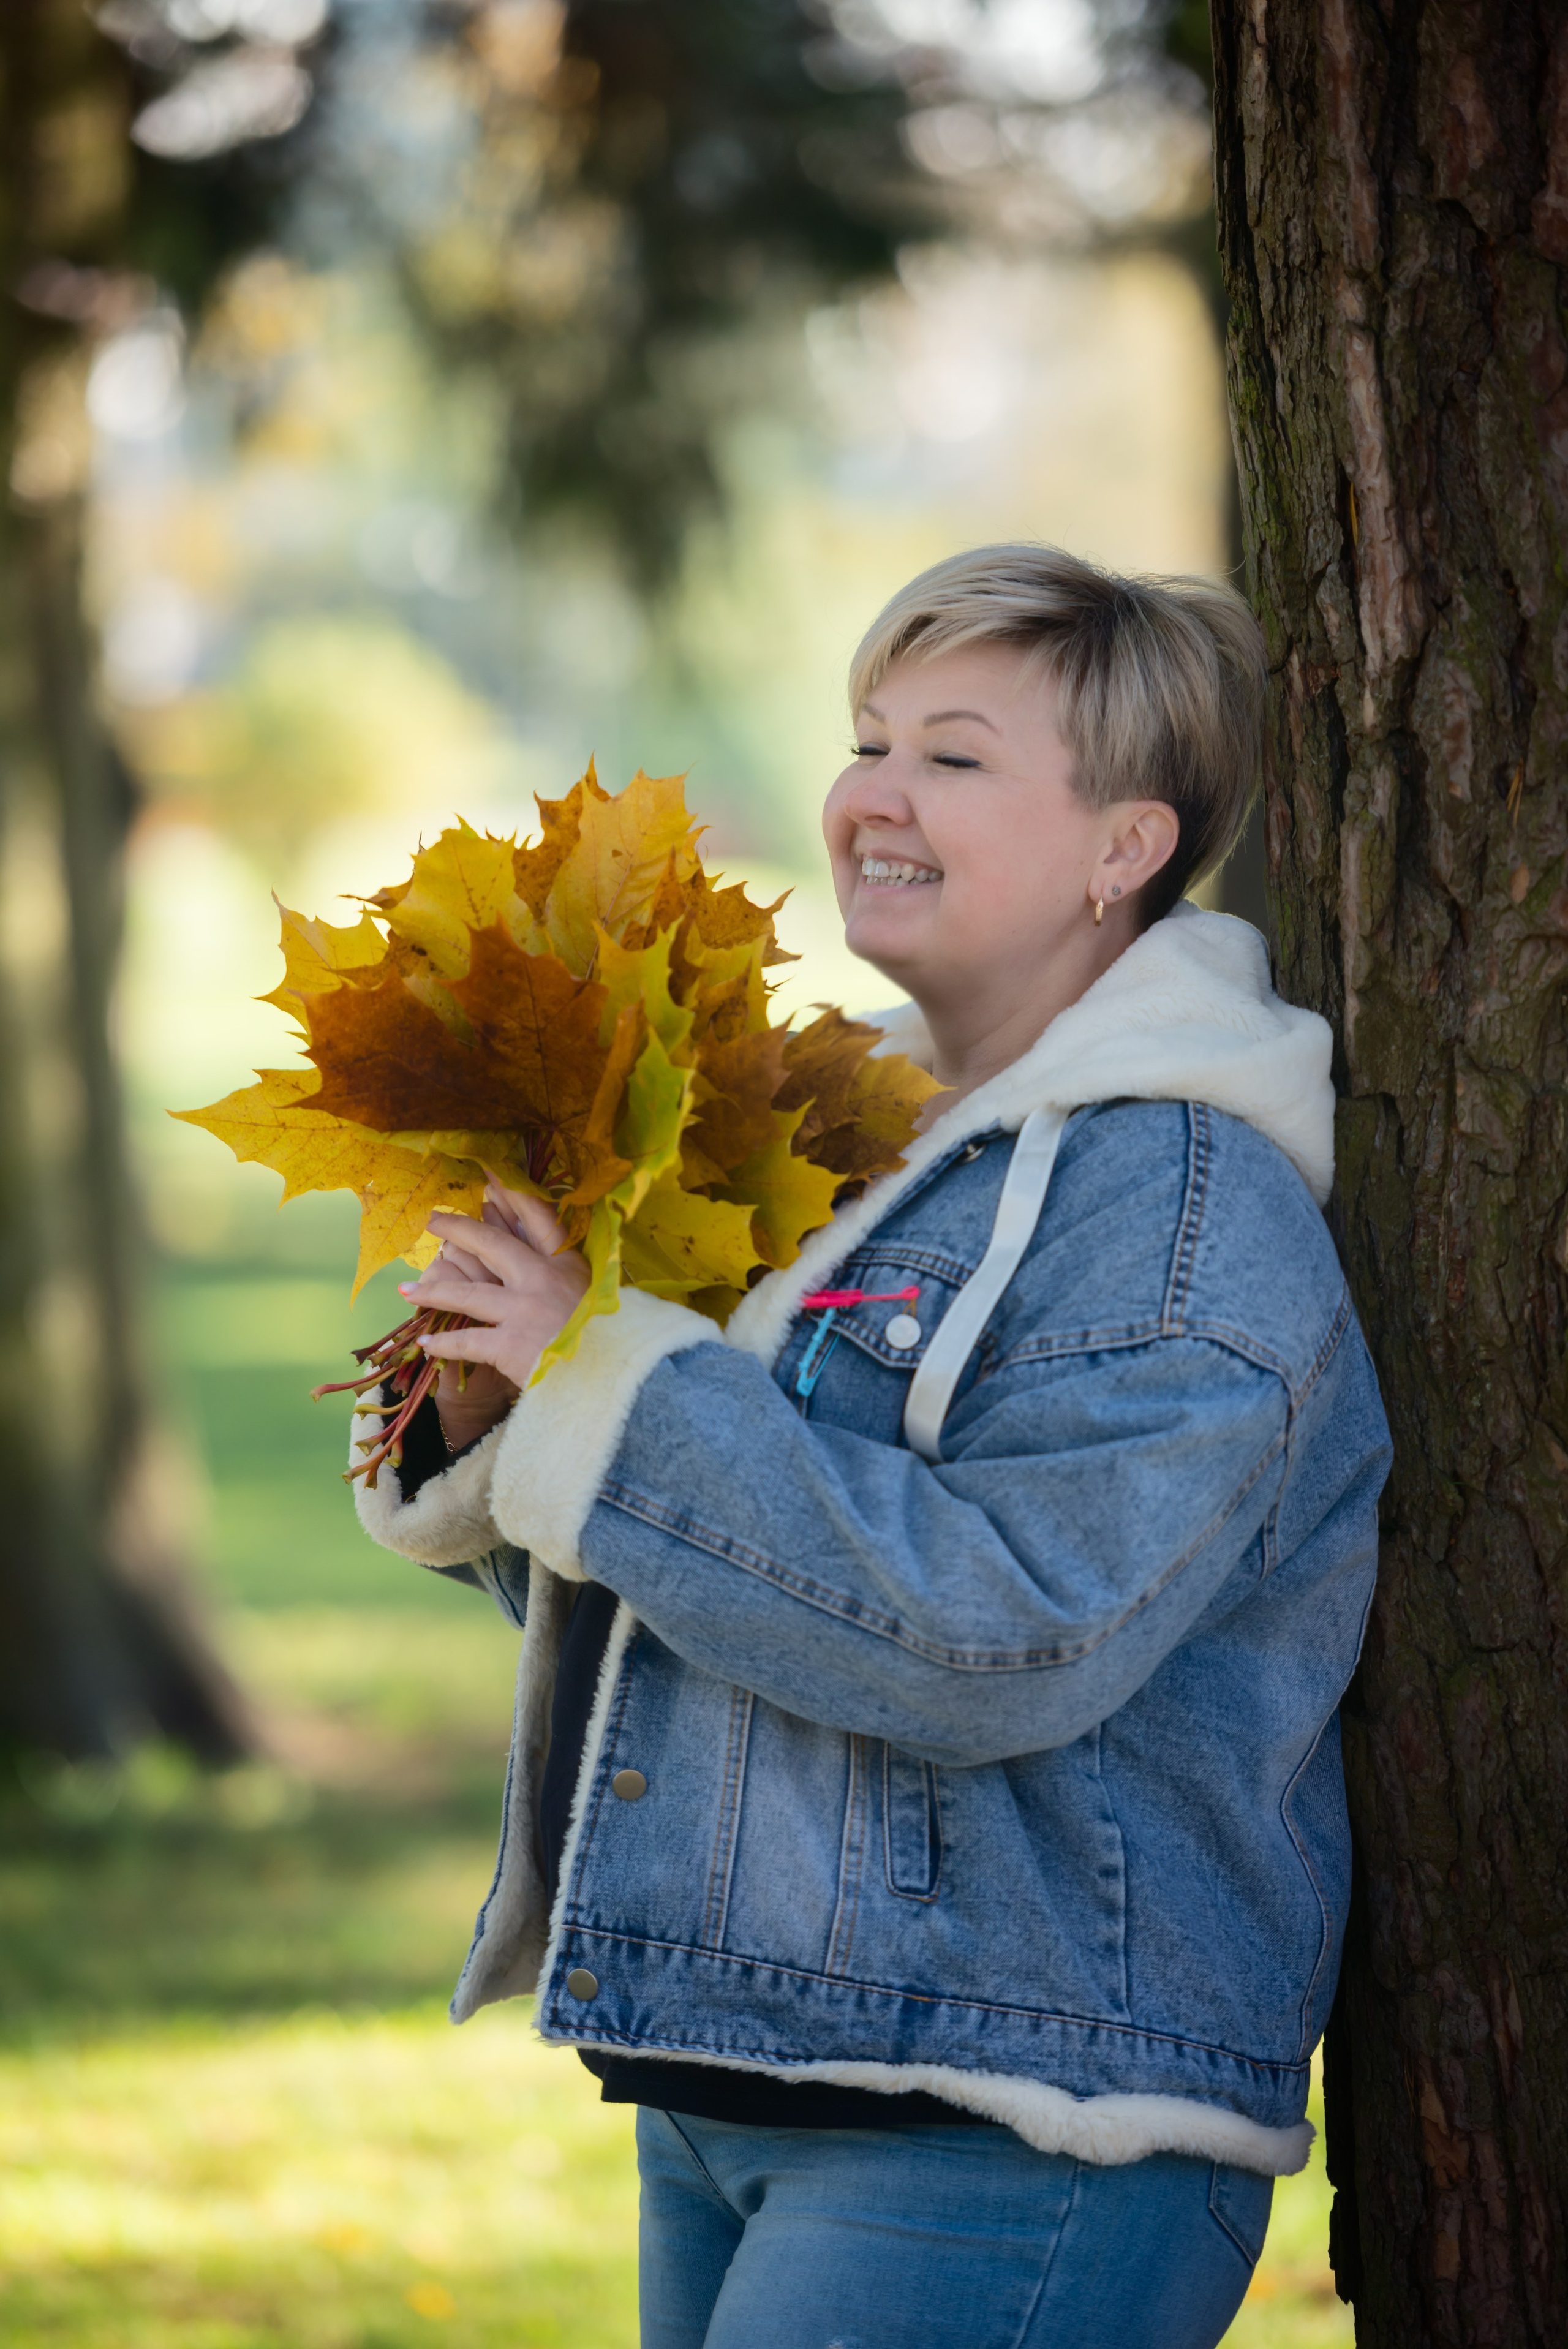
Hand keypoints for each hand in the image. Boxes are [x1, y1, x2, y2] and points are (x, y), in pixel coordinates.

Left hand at [399, 1179, 588, 1447]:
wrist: (618, 1378)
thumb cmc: (614, 1339)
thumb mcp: (599, 1296)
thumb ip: (575, 1276)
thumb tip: (552, 1262)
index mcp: (568, 1265)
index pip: (538, 1218)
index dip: (512, 1194)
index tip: (491, 1177)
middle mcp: (542, 1280)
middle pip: (492, 1244)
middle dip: (459, 1229)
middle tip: (434, 1220)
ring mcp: (524, 1312)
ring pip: (467, 1293)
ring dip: (434, 1290)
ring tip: (408, 1289)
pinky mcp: (510, 1345)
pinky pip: (466, 1340)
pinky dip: (443, 1342)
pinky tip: (425, 1343)